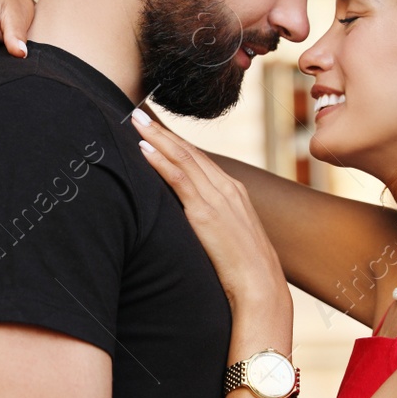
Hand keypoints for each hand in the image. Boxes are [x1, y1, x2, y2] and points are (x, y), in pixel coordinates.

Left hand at [128, 108, 290, 314]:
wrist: (260, 286)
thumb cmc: (244, 270)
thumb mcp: (229, 237)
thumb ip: (212, 222)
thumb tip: (192, 222)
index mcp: (233, 192)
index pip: (200, 159)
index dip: (175, 141)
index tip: (155, 128)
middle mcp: (227, 188)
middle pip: (189, 151)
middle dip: (162, 131)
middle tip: (138, 112)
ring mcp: (217, 198)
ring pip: (183, 157)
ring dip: (157, 137)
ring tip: (136, 120)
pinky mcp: (206, 212)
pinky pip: (179, 179)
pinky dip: (160, 161)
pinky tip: (143, 149)